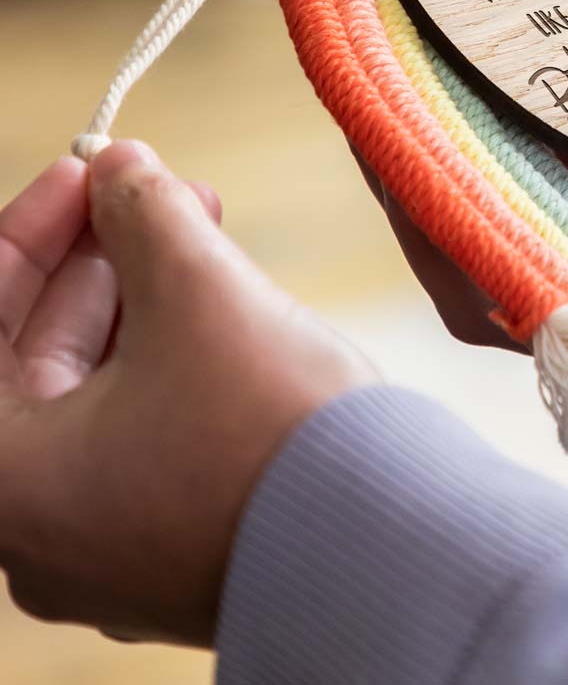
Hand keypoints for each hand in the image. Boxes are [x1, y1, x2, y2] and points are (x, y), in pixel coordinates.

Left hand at [0, 143, 376, 645]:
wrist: (389, 542)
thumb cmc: (274, 436)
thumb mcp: (200, 293)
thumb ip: (143, 213)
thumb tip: (120, 165)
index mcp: (7, 479)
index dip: (29, 229)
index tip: (85, 167)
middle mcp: (41, 526)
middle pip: (40, 355)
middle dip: (103, 255)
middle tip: (153, 191)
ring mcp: (111, 542)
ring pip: (102, 389)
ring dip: (146, 296)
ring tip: (201, 225)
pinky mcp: (177, 541)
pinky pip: (149, 427)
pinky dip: (175, 354)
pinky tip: (224, 296)